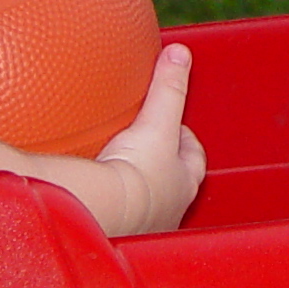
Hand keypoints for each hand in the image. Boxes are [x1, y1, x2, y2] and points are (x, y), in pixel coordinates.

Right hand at [95, 43, 206, 234]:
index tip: (174, 123)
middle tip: (145, 146)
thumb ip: (169, 87)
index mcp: (183, 183)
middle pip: (170, 180)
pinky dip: (110, 205)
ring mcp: (142, 226)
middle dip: (162, 165)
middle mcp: (167, 209)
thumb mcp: (158, 122)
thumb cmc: (138, 177)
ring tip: (118, 172)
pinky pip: (117, 216)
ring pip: (145, 203)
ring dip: (136, 189)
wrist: (105, 216)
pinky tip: (95, 197)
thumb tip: (180, 53)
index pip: (192, 156)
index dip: (185, 138)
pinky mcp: (113, 235)